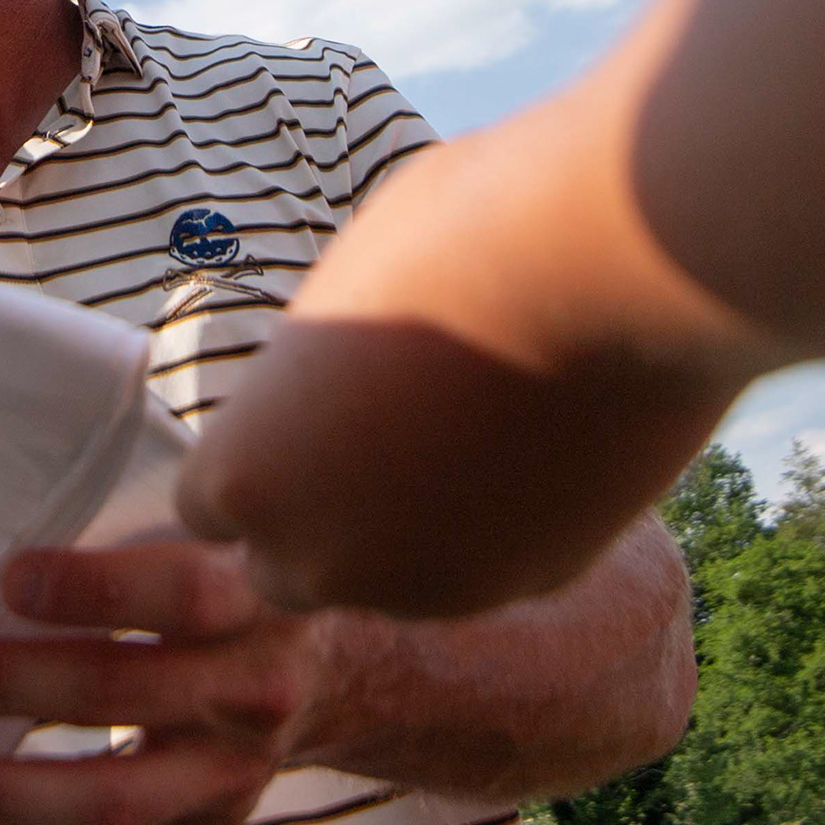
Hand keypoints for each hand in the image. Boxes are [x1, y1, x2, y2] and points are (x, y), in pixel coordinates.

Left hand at [0, 541, 333, 824]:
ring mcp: (237, 774)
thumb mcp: (215, 535)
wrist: (339, 674)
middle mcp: (257, 690)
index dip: (96, 588)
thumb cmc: (238, 584)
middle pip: (121, 693)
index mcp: (258, 595)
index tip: (10, 577)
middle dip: (4, 684)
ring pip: (111, 797)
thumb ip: (132, 523)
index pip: (185, 593)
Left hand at [173, 68, 771, 614]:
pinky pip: (485, 566)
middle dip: (318, 515)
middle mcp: (327, 558)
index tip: (296, 415)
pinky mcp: (533, 582)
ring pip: (394, 576)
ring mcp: (432, 586)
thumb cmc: (460, 237)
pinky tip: (527, 440)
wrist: (615, 265)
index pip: (208, 507)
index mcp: (250, 475)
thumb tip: (323, 395)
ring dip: (409, 523)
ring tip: (462, 421)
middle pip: (287, 569)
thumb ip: (311, 379)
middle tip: (371, 429)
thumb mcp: (340, 296)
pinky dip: (493, 521)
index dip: (257, 456)